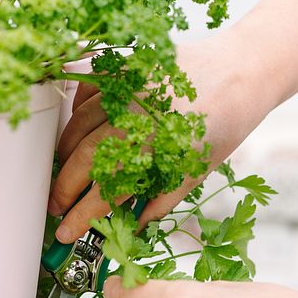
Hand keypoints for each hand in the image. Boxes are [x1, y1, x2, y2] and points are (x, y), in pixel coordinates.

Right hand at [49, 31, 270, 242]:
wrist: (241, 71)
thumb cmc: (223, 124)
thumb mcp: (196, 171)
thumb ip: (160, 200)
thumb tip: (131, 226)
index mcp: (158, 147)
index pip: (108, 190)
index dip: (82, 215)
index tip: (66, 232)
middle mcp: (138, 115)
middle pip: (84, 157)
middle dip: (64, 188)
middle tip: (56, 207)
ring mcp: (128, 86)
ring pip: (78, 123)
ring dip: (64, 153)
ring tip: (62, 174)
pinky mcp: (125, 65)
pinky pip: (88, 88)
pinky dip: (76, 109)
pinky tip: (76, 128)